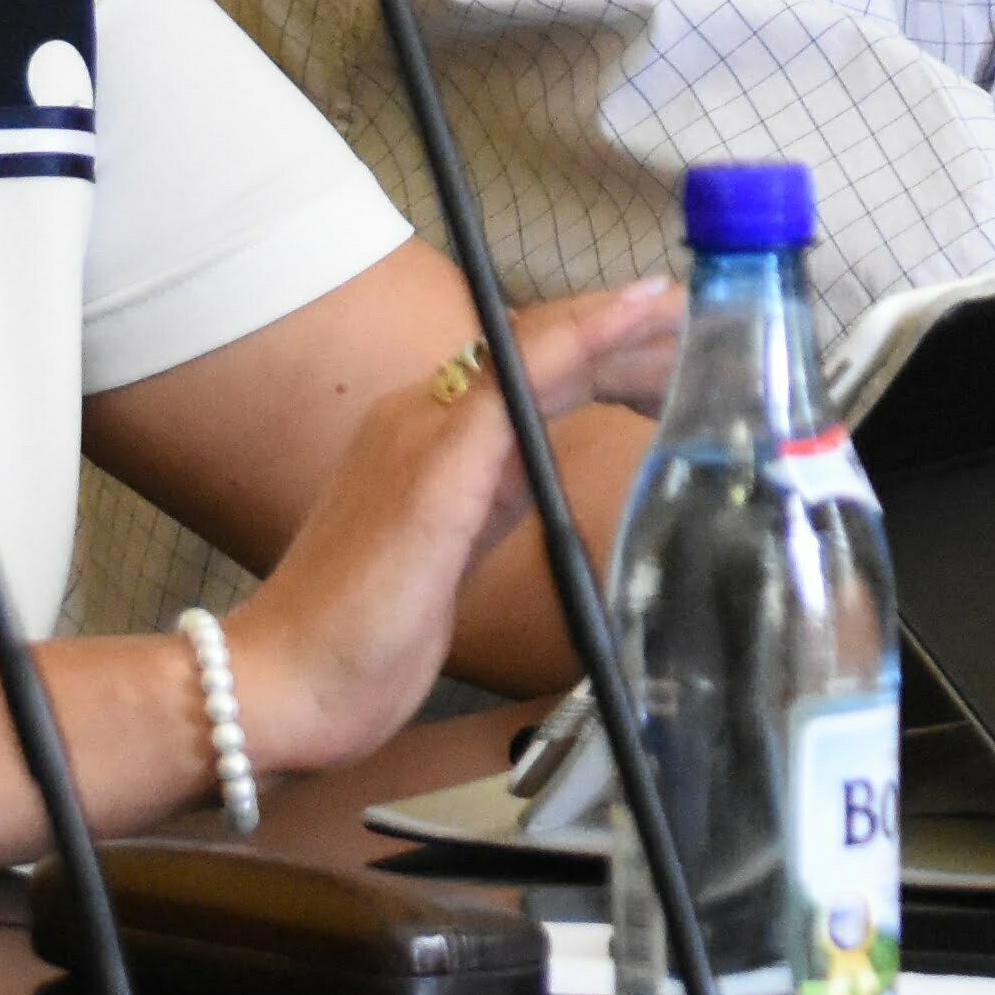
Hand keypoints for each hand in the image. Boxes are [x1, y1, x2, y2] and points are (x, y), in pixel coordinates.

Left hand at [223, 282, 677, 770]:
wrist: (295, 694)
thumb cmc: (354, 607)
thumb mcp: (433, 501)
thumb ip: (496, 414)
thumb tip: (563, 338)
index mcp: (428, 417)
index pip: (532, 346)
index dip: (603, 319)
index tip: (669, 299)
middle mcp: (436, 434)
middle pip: (542, 368)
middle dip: (618, 343)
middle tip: (699, 334)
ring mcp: (445, 481)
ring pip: (540, 409)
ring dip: (604, 381)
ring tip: (674, 373)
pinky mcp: (454, 529)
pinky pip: (526, 458)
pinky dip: (576, 433)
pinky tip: (605, 434)